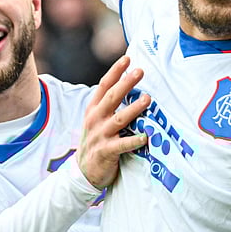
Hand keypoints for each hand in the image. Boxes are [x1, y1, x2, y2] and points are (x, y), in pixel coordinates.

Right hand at [77, 55, 148, 188]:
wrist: (83, 173)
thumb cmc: (97, 142)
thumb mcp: (98, 120)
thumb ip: (110, 106)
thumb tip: (129, 86)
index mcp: (93, 109)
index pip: (103, 86)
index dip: (115, 71)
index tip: (128, 58)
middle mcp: (95, 119)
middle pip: (111, 97)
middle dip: (126, 83)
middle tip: (140, 71)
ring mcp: (100, 135)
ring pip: (118, 119)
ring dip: (133, 108)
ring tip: (148, 99)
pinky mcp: (105, 152)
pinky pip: (121, 145)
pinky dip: (134, 140)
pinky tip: (146, 137)